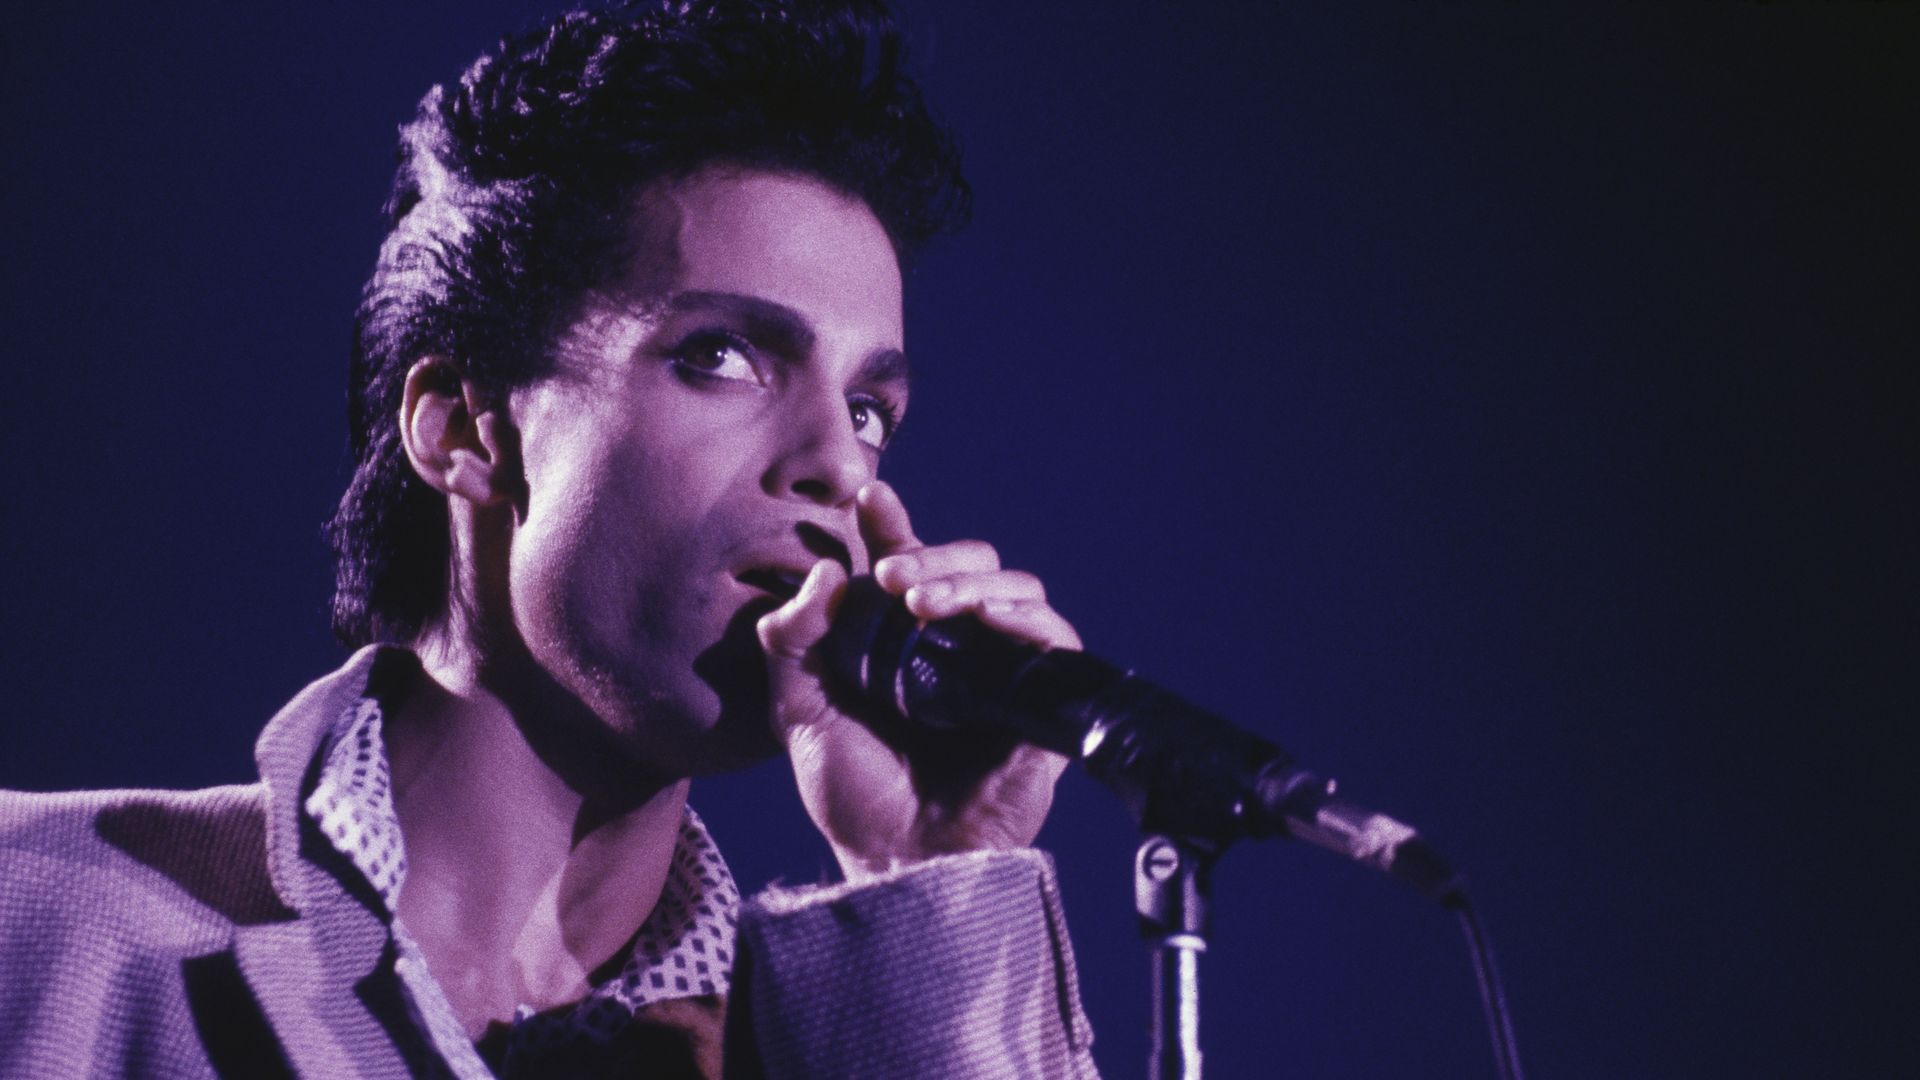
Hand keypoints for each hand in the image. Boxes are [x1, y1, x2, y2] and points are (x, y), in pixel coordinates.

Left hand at [756, 481, 1081, 883]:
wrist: (896, 863)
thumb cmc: (852, 794)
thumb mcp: (800, 711)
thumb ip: (793, 642)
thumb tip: (826, 571)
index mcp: (904, 640)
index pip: (909, 564)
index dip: (893, 526)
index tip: (868, 497)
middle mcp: (959, 646)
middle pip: (970, 564)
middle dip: (933, 553)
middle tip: (893, 573)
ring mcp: (1002, 670)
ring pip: (1015, 589)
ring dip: (971, 581)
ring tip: (921, 602)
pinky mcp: (1040, 702)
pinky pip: (1055, 641)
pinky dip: (1025, 619)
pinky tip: (985, 619)